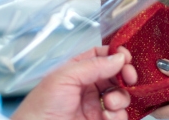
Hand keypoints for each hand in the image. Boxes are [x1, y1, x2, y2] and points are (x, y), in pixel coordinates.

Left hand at [13, 46, 137, 119]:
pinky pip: (119, 115)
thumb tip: (118, 57)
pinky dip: (118, 115)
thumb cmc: (40, 108)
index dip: (116, 55)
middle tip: (128, 78)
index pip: (102, 56)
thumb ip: (93, 65)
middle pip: (116, 75)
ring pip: (121, 95)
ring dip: (120, 98)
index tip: (126, 57)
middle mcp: (88, 86)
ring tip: (109, 103)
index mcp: (78, 70)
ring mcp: (95, 105)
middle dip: (125, 76)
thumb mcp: (64, 77)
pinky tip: (106, 116)